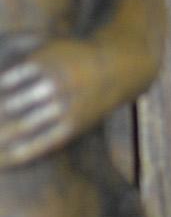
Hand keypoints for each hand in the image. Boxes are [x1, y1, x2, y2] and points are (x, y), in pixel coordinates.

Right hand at [0, 39, 102, 166]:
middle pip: (20, 125)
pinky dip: (1, 82)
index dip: (8, 155)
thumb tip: (22, 155)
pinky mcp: (47, 61)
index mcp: (71, 125)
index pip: (32, 146)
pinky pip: (16, 75)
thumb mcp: (82, 123)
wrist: (114, 65)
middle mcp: (62, 105)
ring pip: (14, 101)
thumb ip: (54, 137)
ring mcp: (54, 82)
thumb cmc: (91, 100)